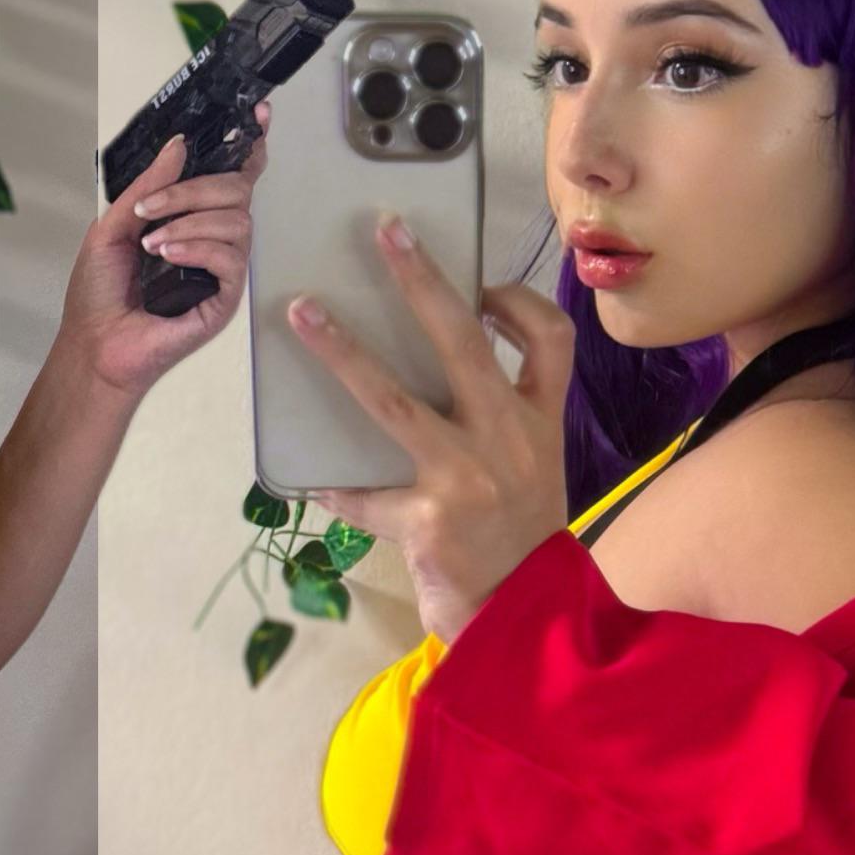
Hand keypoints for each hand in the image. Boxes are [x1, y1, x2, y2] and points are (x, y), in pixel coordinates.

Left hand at [63, 117, 262, 398]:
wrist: (95, 342)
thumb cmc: (100, 292)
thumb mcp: (115, 223)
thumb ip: (149, 184)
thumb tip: (179, 146)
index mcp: (190, 217)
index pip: (230, 177)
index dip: (248, 147)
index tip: (259, 116)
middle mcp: (212, 239)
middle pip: (236, 191)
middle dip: (193, 190)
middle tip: (150, 208)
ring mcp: (221, 269)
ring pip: (237, 221)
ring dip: (190, 221)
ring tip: (152, 242)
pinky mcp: (225, 299)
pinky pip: (231, 259)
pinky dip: (197, 248)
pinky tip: (167, 256)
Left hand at [295, 212, 574, 643]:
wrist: (526, 623)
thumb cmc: (521, 543)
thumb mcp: (534, 473)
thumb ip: (501, 422)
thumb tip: (431, 370)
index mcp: (540, 425)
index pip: (549, 341)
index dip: (516, 302)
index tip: (482, 286)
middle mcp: (509, 442)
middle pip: (464, 342)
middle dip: (420, 281)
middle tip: (382, 231)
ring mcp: (468, 481)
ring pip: (395, 402)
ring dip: (344, 354)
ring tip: (304, 314)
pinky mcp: (429, 523)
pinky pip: (367, 494)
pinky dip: (336, 487)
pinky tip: (310, 481)